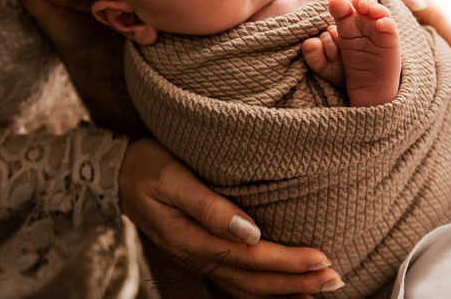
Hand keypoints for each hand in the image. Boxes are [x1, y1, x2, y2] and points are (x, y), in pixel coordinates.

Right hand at [120, 138, 344, 297]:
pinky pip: (234, 282)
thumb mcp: (172, 176)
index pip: (249, 258)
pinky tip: (284, 291)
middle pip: (252, 280)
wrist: (115, 172)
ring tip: (320, 289)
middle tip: (336, 278)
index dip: (287, 262)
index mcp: (191, 238)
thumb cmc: (146, 164)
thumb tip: (250, 231)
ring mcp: (196, 258)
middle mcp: (195, 255)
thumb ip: (209, 205)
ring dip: (285, 291)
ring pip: (245, 288)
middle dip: (296, 282)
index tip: (322, 259)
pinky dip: (262, 291)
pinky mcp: (198, 253)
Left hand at [304, 0, 450, 89]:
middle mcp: (386, 12)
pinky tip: (412, 79)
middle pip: (425, 36)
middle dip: (449, 59)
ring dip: (429, 65)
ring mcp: (370, 25)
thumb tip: (418, 4)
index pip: (432, 17)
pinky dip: (393, 63)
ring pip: (404, 46)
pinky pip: (369, 52)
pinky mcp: (349, 35)